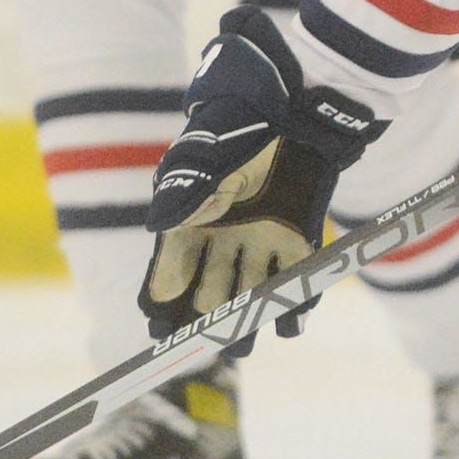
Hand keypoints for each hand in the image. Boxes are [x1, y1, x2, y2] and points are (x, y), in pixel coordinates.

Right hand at [140, 6, 386, 348]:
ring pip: (249, 296)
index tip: (162, 337)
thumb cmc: (238, 136)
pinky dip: (294, 306)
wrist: (293, 112)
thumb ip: (182, 204)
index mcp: (190, 227)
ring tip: (241, 346)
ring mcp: (260, 242)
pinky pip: (294, 281)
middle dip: (204, 324)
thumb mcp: (201, 168)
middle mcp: (223, 242)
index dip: (164, 309)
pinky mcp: (298, 238)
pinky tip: (290, 323)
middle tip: (205, 344)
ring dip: (246, 324)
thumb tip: (160, 240)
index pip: (169, 279)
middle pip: (208, 296)